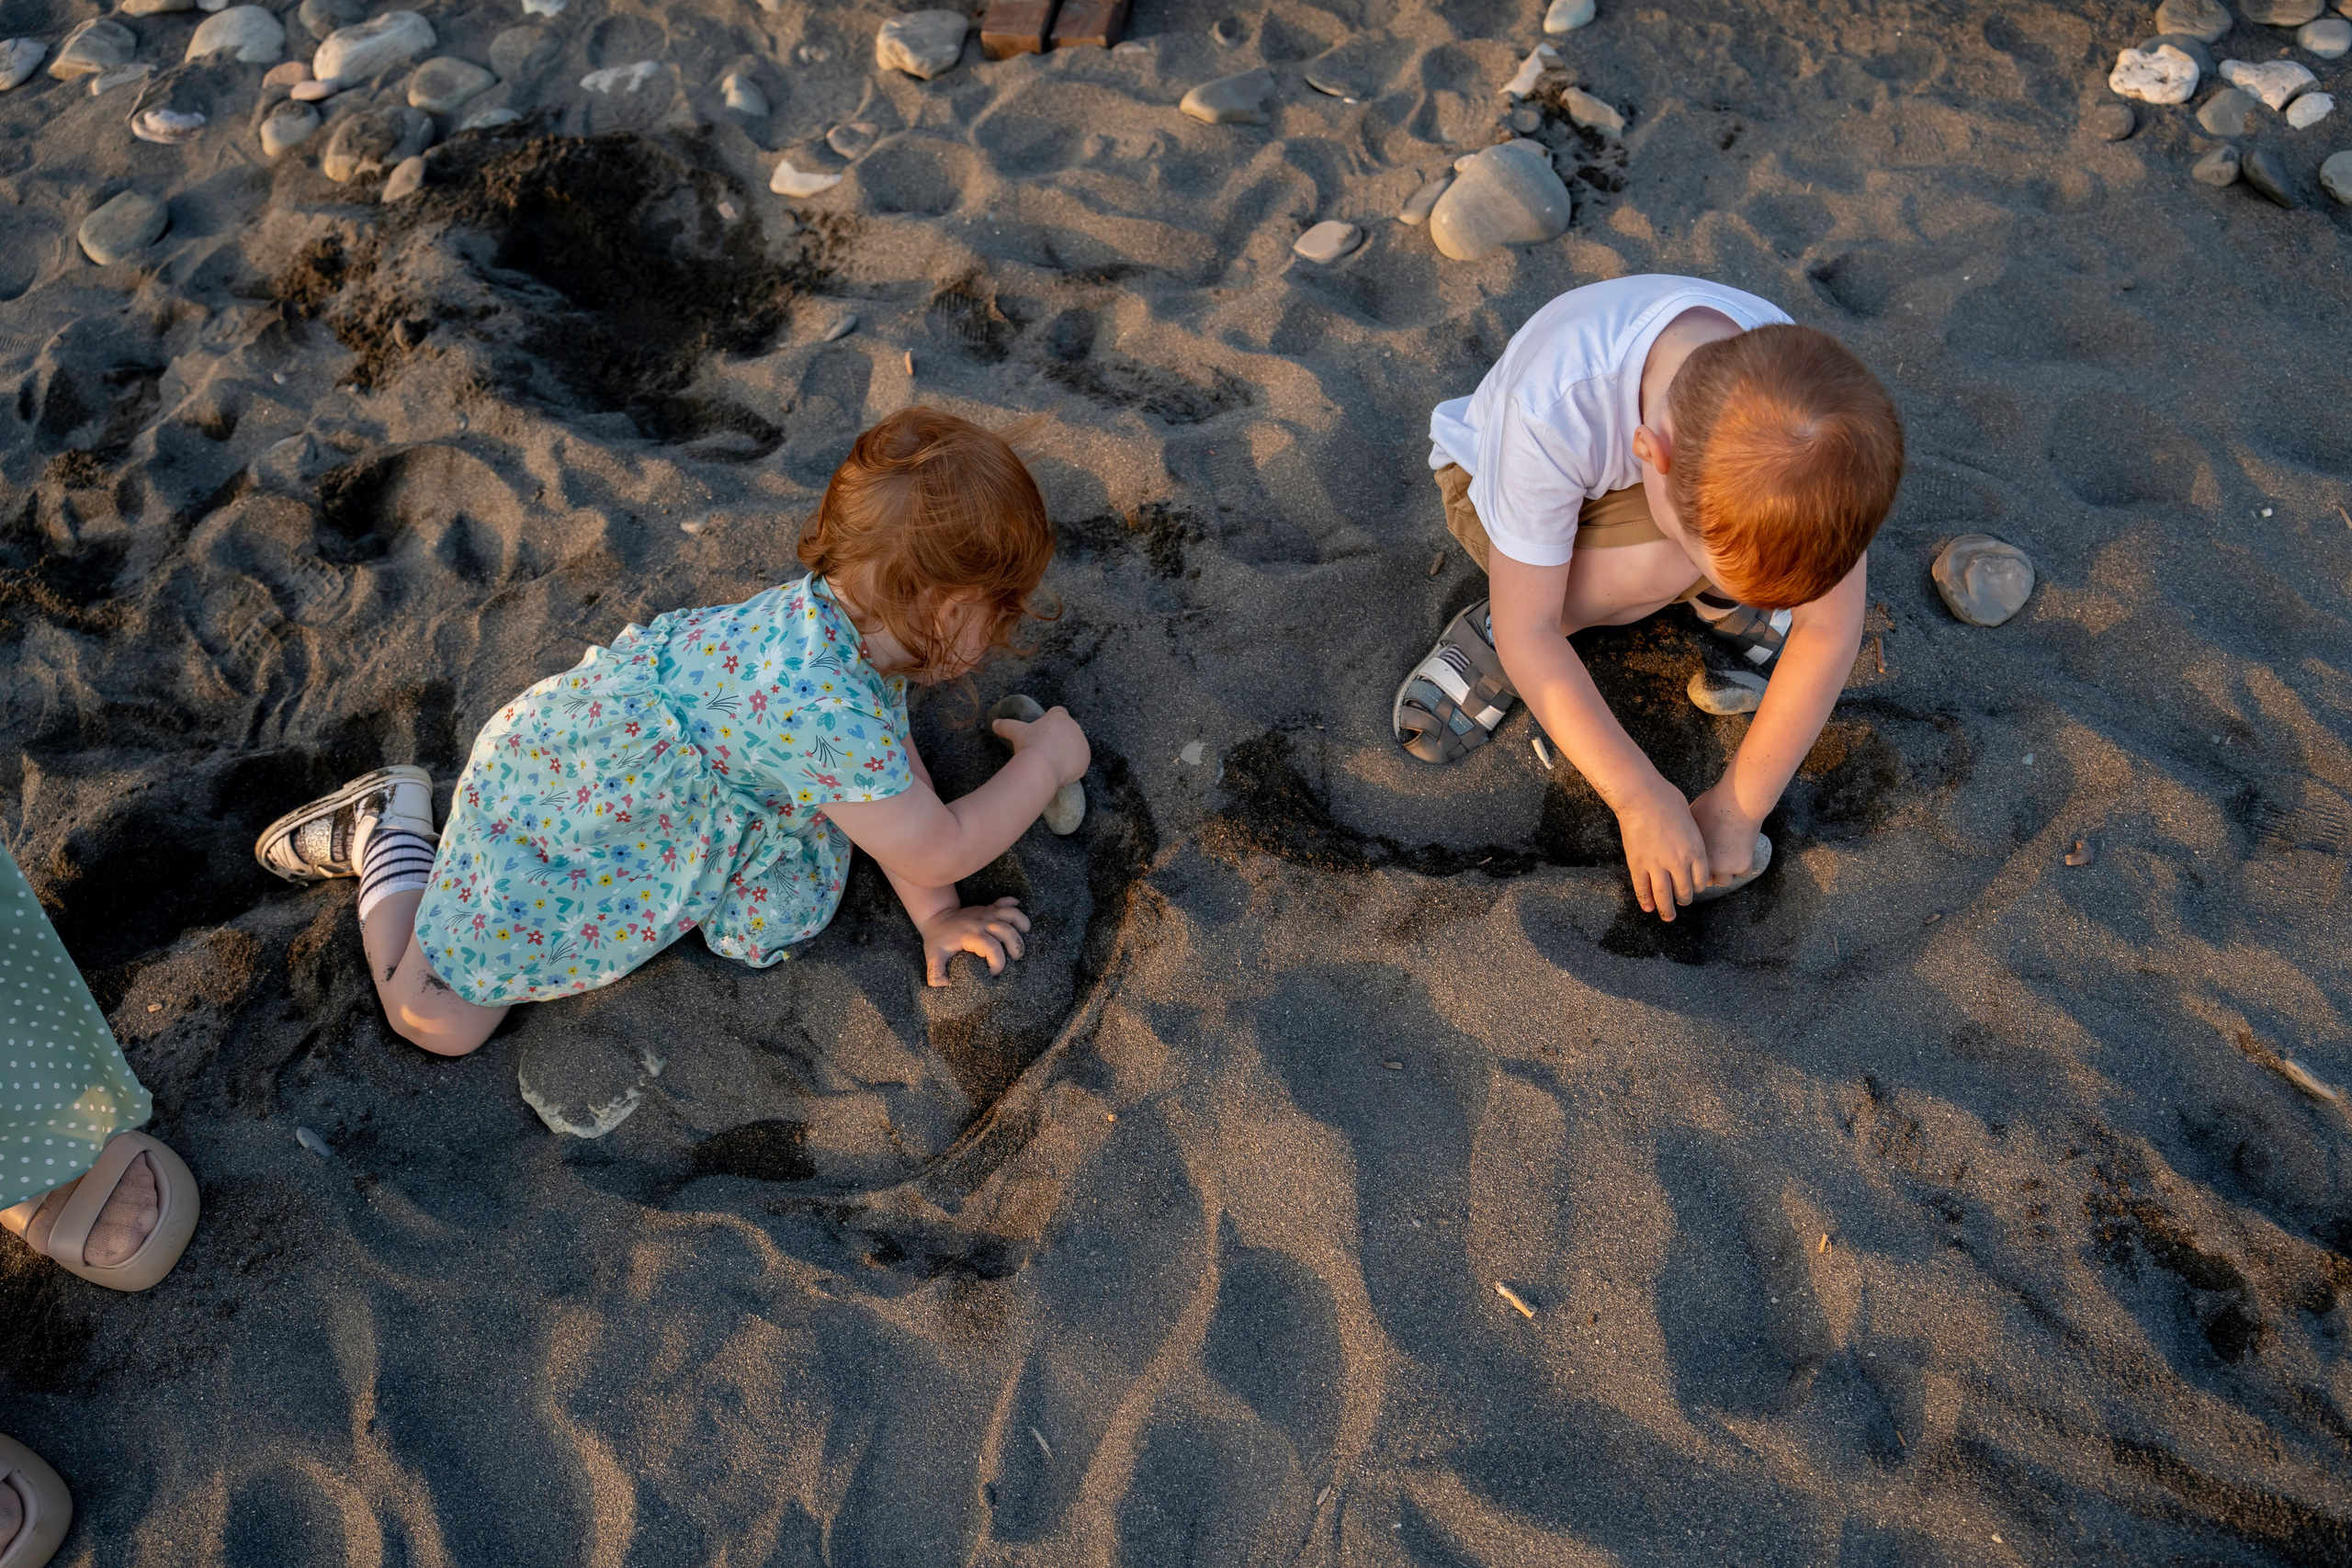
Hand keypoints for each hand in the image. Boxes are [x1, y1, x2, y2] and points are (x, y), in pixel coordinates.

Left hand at [917, 897, 1031, 986]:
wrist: (936, 915)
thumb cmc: (937, 939)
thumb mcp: (933, 957)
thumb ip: (936, 974)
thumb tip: (945, 985)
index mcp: (971, 935)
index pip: (992, 948)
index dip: (997, 963)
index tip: (993, 972)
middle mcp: (982, 922)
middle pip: (1008, 931)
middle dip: (1016, 947)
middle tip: (1015, 959)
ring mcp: (986, 913)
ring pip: (1011, 914)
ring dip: (1021, 925)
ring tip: (1023, 938)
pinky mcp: (989, 908)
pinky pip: (1006, 902)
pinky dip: (1015, 906)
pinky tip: (1018, 919)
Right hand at [991, 705, 1089, 787]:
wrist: (1041, 767)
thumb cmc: (1029, 745)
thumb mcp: (1015, 732)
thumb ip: (1005, 725)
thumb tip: (994, 723)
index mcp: (1060, 716)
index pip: (1058, 712)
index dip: (1050, 721)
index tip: (1043, 731)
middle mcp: (1074, 727)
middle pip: (1067, 730)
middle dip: (1059, 737)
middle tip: (1045, 749)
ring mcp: (1082, 744)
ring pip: (1075, 746)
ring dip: (1066, 751)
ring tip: (1051, 761)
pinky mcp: (1085, 760)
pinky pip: (1079, 762)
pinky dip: (1072, 766)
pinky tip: (1059, 770)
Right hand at [1616, 785, 1709, 920]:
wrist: (1642, 797)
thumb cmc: (1667, 800)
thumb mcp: (1689, 819)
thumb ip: (1691, 837)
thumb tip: (1687, 844)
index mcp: (1695, 850)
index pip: (1701, 879)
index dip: (1698, 887)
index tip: (1694, 888)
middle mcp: (1679, 862)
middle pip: (1684, 890)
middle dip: (1684, 898)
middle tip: (1683, 901)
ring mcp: (1657, 865)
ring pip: (1664, 895)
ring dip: (1667, 909)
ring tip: (1668, 917)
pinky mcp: (1638, 864)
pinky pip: (1642, 888)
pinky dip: (1645, 900)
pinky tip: (1648, 908)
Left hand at [1689, 784, 1761, 886]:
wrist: (1738, 803)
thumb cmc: (1712, 805)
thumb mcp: (1691, 819)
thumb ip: (1687, 836)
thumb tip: (1681, 839)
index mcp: (1692, 856)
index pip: (1689, 875)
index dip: (1693, 869)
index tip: (1697, 865)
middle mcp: (1708, 866)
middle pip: (1707, 881)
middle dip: (1708, 873)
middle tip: (1712, 861)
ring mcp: (1727, 867)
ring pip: (1725, 881)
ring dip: (1725, 873)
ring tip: (1726, 859)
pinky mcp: (1744, 865)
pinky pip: (1744, 873)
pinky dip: (1743, 866)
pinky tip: (1741, 855)